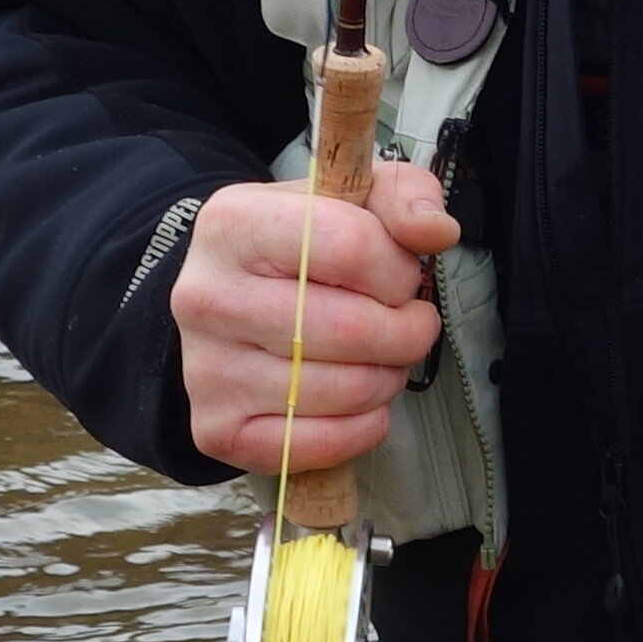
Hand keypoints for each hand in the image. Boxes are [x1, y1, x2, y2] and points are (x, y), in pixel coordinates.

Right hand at [173, 160, 456, 476]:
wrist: (223, 303)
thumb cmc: (297, 249)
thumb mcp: (348, 198)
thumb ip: (404, 196)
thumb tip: (435, 230)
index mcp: (234, 223)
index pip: (353, 248)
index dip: (398, 270)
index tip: (399, 278)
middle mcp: (207, 296)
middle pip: (353, 329)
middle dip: (407, 332)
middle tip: (409, 326)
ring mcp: (207, 370)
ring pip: (345, 390)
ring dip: (387, 378)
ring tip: (380, 358)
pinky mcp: (218, 429)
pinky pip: (321, 444)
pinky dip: (362, 428)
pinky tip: (359, 402)